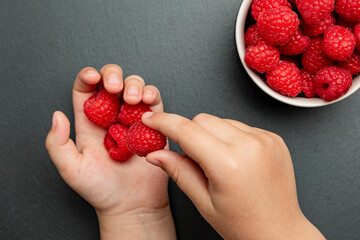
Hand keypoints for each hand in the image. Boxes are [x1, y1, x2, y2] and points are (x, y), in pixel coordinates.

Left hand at [45, 65, 175, 239]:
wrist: (131, 205)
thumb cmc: (101, 190)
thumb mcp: (71, 169)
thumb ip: (57, 143)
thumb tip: (57, 115)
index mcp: (89, 123)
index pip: (86, 90)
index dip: (88, 77)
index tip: (93, 77)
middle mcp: (111, 117)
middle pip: (111, 81)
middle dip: (113, 75)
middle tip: (114, 87)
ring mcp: (133, 119)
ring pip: (134, 87)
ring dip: (134, 84)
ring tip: (132, 99)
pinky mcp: (153, 125)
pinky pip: (154, 102)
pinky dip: (152, 95)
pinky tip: (146, 101)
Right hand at [142, 112, 325, 239]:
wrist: (280, 230)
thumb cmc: (243, 224)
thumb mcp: (203, 202)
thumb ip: (178, 171)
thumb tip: (155, 154)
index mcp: (229, 164)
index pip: (186, 130)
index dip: (164, 122)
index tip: (151, 120)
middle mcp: (250, 146)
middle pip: (203, 119)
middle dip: (190, 133)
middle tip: (193, 158)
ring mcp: (265, 140)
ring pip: (221, 121)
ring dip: (211, 135)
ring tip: (219, 163)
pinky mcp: (274, 138)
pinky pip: (241, 126)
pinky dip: (231, 137)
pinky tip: (236, 159)